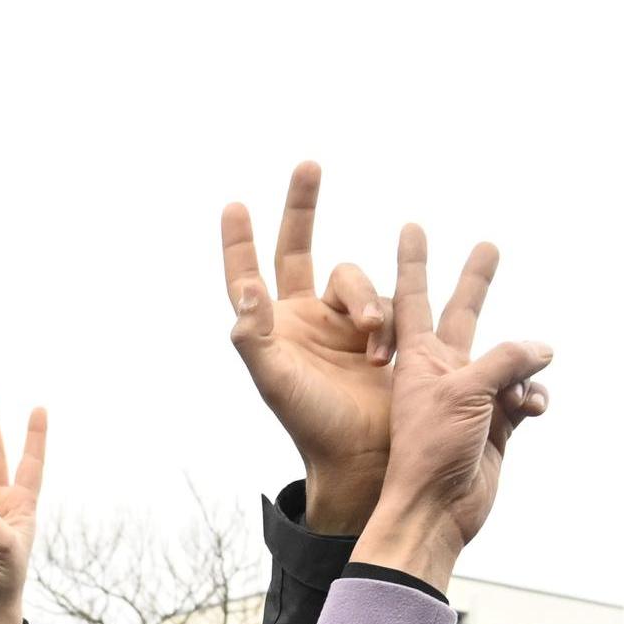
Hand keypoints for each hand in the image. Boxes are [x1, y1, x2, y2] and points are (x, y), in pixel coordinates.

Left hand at [221, 163, 399, 536]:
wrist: (363, 457)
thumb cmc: (311, 424)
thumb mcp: (274, 382)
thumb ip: (254, 335)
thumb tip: (246, 287)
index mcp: (273, 327)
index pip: (248, 274)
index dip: (238, 241)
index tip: (234, 203)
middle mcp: (306, 318)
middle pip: (300, 249)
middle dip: (303, 206)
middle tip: (308, 165)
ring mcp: (345, 323)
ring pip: (357, 282)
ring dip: (366, 304)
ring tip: (372, 347)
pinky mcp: (383, 333)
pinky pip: (390, 302)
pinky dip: (388, 318)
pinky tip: (387, 352)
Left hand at [345, 224, 550, 591]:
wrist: (438, 509)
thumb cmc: (430, 450)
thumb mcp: (465, 392)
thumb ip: (505, 360)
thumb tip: (542, 347)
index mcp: (417, 359)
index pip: (411, 298)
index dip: (412, 262)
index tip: (412, 227)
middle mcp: (443, 371)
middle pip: (464, 313)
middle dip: (476, 282)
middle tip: (489, 247)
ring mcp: (471, 397)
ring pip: (509, 359)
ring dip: (523, 367)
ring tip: (518, 392)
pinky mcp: (496, 423)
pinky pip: (526, 394)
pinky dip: (533, 397)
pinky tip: (531, 408)